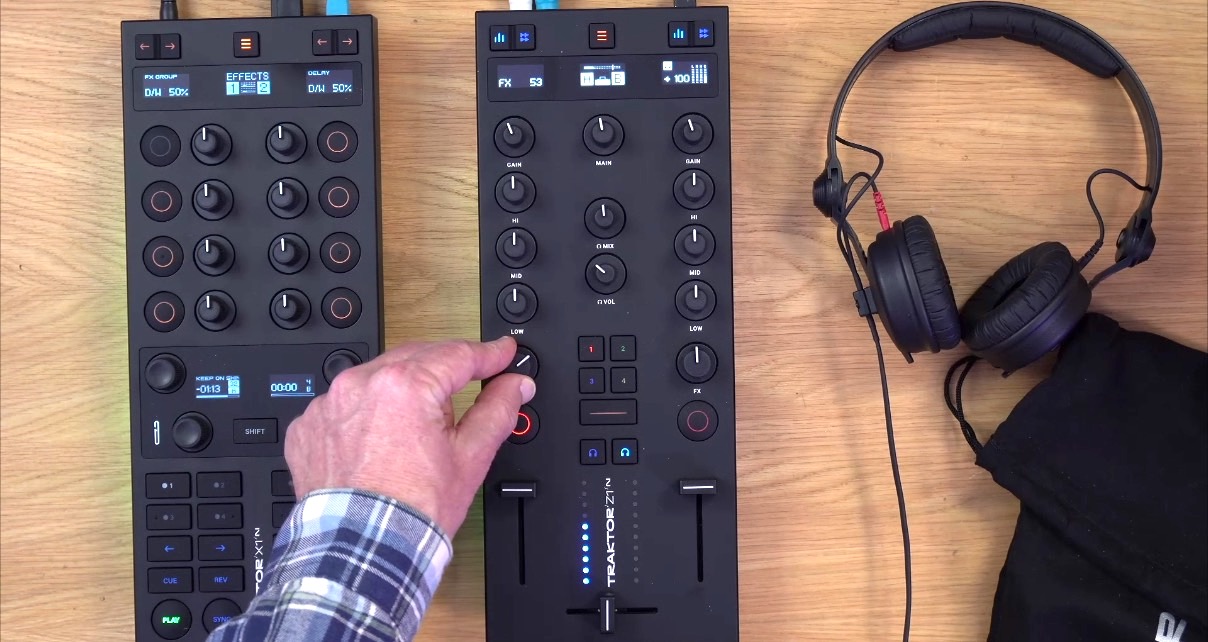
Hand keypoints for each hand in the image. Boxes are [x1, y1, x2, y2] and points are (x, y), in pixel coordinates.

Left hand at [284, 337, 535, 535]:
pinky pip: (345, 405)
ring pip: (377, 378)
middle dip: (445, 370)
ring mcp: (329, 405)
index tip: (502, 353)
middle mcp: (361, 384)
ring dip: (401, 390)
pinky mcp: (308, 426)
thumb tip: (515, 386)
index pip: (458, 355)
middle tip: (469, 389)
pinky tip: (380, 442)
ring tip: (417, 431)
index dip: (489, 354)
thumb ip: (497, 410)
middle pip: (417, 358)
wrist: (364, 552)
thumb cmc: (412, 510)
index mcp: (406, 385)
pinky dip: (364, 414)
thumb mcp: (470, 457)